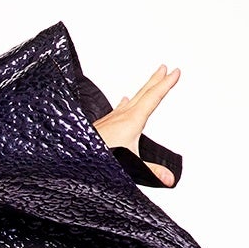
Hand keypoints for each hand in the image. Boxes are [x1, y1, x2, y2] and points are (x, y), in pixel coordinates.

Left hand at [91, 63, 179, 185]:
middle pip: (143, 93)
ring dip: (142, 89)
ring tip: (149, 81)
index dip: (166, 84)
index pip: (154, 97)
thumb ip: (151, 171)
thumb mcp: (130, 165)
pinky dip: (125, 102)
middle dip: (155, 80)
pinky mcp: (103, 124)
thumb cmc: (98, 157)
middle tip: (164, 68)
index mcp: (132, 120)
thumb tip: (169, 179)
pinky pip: (118, 108)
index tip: (175, 72)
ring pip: (132, 99)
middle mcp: (121, 115)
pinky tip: (123, 101)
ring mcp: (111, 118)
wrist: (72, 156)